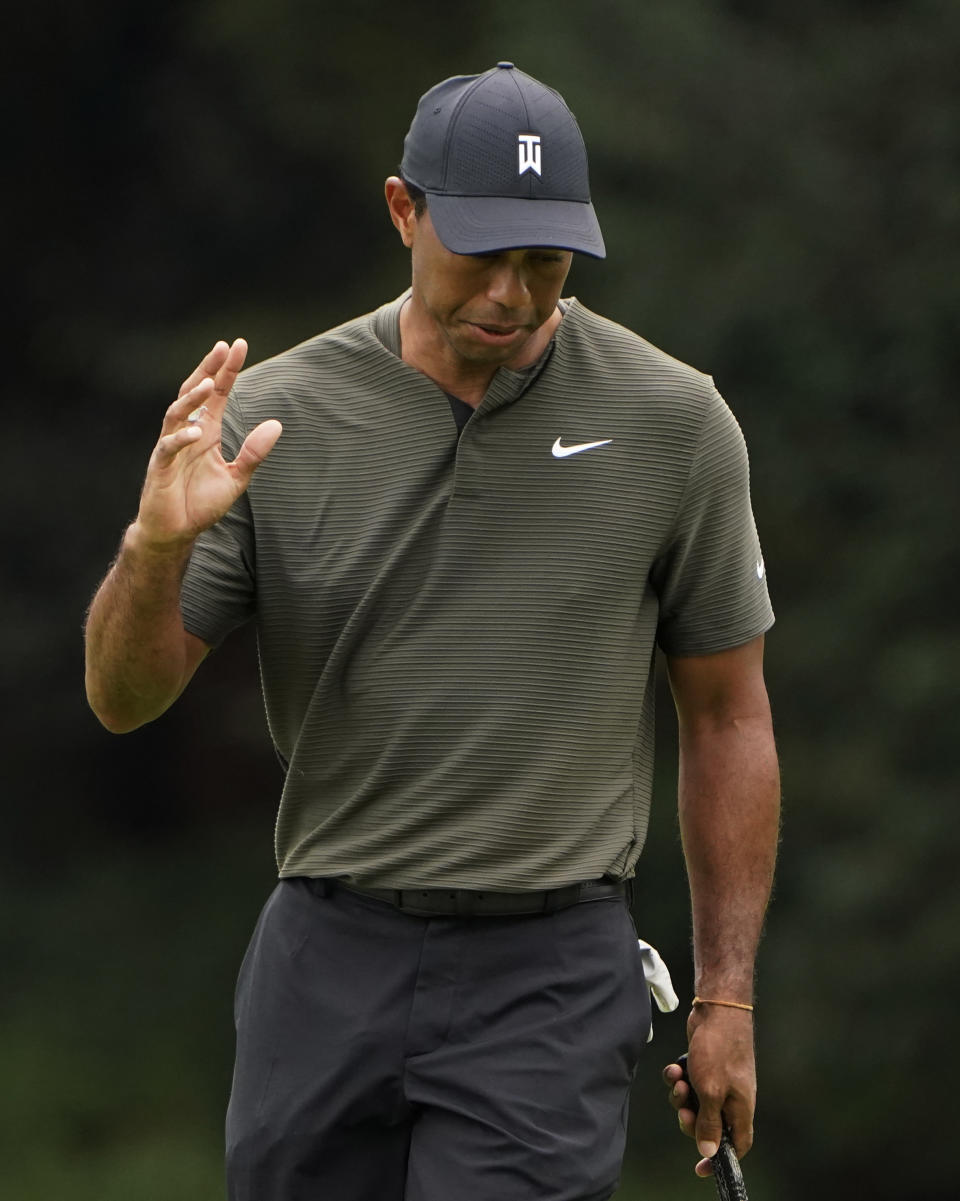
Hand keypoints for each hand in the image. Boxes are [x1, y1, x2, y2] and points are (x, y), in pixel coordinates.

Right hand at [134, 339, 281, 549]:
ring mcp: (171, 448)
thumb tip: (276, 424)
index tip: (238, 345)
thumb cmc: (200, 504)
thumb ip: (254, 452)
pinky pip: (168, 448)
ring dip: (192, 399)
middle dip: (208, 370)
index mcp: (206, 431)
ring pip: (176, 414)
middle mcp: (187, 433)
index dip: (226, 370)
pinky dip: (180, 439)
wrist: (176, 532)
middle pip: (194, 393)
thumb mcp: (236, 478)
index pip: (218, 394)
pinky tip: (196, 431)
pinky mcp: (160, 468)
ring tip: (209, 385)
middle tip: (223, 348)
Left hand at [662, 1005, 755, 1176]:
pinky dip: (679, 1078)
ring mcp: (719, 1080)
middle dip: (691, 1119)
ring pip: (694, 1102)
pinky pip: (688, 1082)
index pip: (737, 1145)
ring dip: (681, 1095)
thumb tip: (709, 1151)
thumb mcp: (710, 1092)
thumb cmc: (719, 1050)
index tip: (701, 1168)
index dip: (720, 1159)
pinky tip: (675, 1068)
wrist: (717, 1009)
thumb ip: (709, 1123)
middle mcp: (732, 1097)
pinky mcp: (706, 1066)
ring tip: (678, 1080)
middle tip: (683, 1109)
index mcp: (741, 1109)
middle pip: (709, 1125)